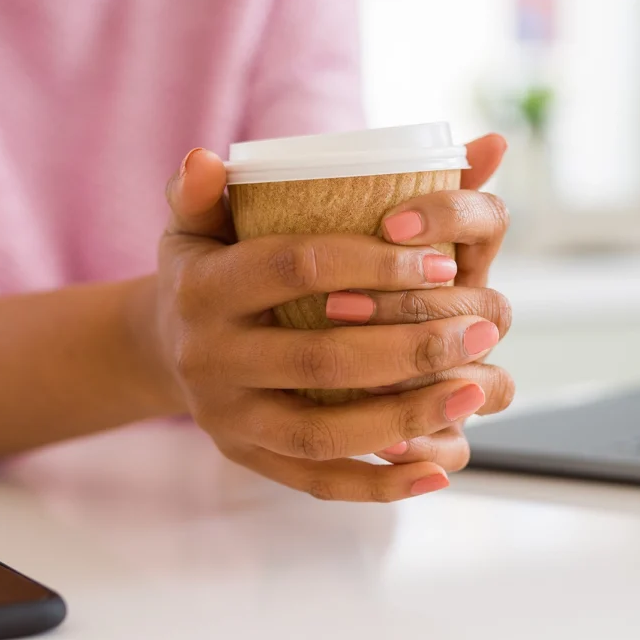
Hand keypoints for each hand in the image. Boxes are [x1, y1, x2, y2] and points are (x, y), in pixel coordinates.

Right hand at [155, 148, 510, 501]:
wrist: (158, 348)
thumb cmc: (201, 271)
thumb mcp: (193, 223)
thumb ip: (206, 189)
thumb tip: (207, 156)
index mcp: (204, 288)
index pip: (297, 267)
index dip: (373, 264)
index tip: (443, 262)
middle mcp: (209, 359)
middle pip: (320, 359)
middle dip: (410, 347)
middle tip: (480, 329)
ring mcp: (227, 418)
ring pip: (323, 432)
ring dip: (407, 417)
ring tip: (474, 391)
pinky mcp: (247, 458)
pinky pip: (318, 480)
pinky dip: (380, 483)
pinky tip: (437, 470)